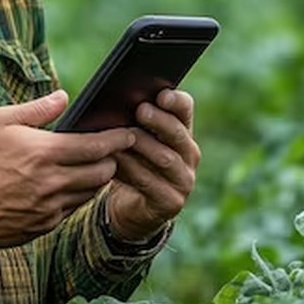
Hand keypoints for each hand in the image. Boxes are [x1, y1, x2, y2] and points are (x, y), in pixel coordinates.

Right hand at [0, 90, 135, 248]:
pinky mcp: (46, 224)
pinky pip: (75, 209)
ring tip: (95, 166)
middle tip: (112, 151)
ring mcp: (51, 206)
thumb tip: (64, 96)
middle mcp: (52, 182)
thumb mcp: (0, 122)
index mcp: (44, 152)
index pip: (96, 146)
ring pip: (92, 192)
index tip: (129, 133)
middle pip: (103, 171)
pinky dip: (78, 196)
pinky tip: (72, 185)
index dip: (118, 139)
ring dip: (97, 179)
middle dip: (112, 160)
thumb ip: (37, 109)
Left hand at [105, 89, 199, 241]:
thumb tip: (115, 101)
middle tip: (140, 110)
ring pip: (165, 159)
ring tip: (122, 138)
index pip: (185, 110)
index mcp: (181, 133)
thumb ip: (134, 122)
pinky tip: (116, 163)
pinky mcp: (171, 202)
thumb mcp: (134, 142)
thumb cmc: (131, 164)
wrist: (130, 209)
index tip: (161, 94)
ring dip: (142, 146)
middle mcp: (189, 155)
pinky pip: (150, 184)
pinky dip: (132, 171)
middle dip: (159, 120)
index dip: (175, 101)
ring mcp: (184, 180)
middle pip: (178, 134)